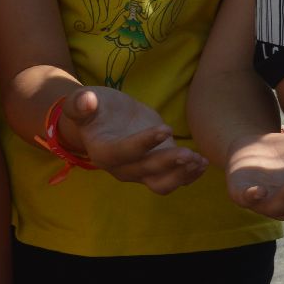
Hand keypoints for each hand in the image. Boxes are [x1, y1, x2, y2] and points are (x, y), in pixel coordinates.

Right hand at [57, 87, 207, 193]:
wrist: (103, 120)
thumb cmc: (92, 108)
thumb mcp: (82, 101)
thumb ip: (80, 103)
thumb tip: (86, 100)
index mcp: (103, 152)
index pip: (124, 152)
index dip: (144, 143)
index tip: (167, 129)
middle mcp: (122, 167)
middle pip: (147, 171)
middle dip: (169, 163)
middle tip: (189, 154)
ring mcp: (141, 171)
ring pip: (162, 183)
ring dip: (182, 175)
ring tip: (198, 160)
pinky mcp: (158, 167)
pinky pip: (175, 178)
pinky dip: (190, 174)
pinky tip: (203, 163)